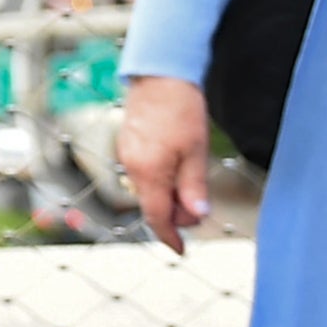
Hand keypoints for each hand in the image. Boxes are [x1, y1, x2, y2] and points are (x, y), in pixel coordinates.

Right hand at [117, 75, 211, 253]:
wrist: (159, 76)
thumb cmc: (181, 111)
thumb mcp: (196, 152)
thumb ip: (194, 187)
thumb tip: (196, 217)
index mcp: (150, 172)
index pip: (157, 217)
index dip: (170, 237)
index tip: (181, 250)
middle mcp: (132, 167)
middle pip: (152, 205)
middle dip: (174, 215)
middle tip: (199, 210)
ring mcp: (127, 155)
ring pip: (148, 189)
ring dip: (168, 196)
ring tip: (191, 185)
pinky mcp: (128, 145)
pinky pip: (143, 174)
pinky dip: (159, 181)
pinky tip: (176, 169)